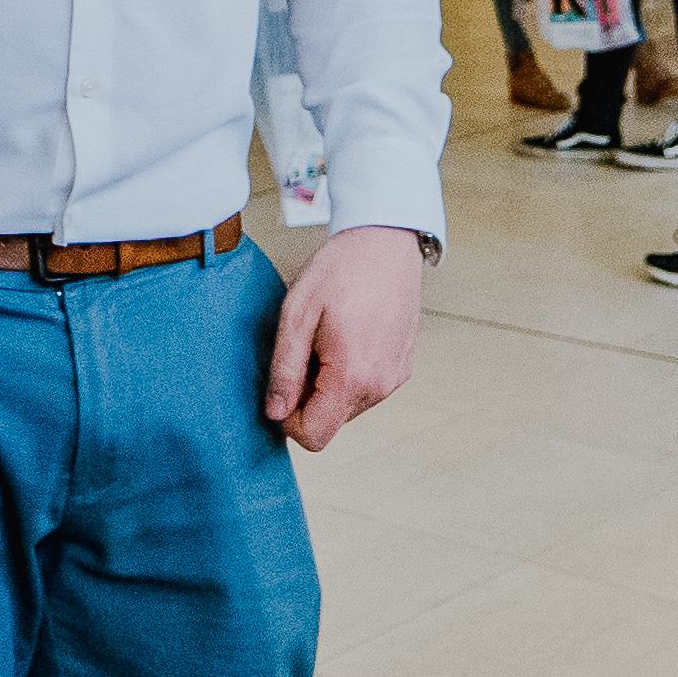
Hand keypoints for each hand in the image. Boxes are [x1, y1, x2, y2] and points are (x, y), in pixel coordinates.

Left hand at [264, 225, 422, 452]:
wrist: (386, 241)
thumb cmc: (342, 269)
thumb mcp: (297, 314)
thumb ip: (285, 370)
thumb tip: (275, 412)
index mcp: (351, 376)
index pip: (314, 436)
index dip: (289, 419)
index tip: (283, 384)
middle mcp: (379, 386)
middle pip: (330, 422)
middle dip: (308, 397)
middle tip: (304, 349)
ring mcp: (394, 378)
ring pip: (347, 407)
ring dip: (328, 385)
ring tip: (326, 339)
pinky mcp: (402, 367)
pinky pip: (366, 389)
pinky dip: (349, 374)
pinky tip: (346, 336)